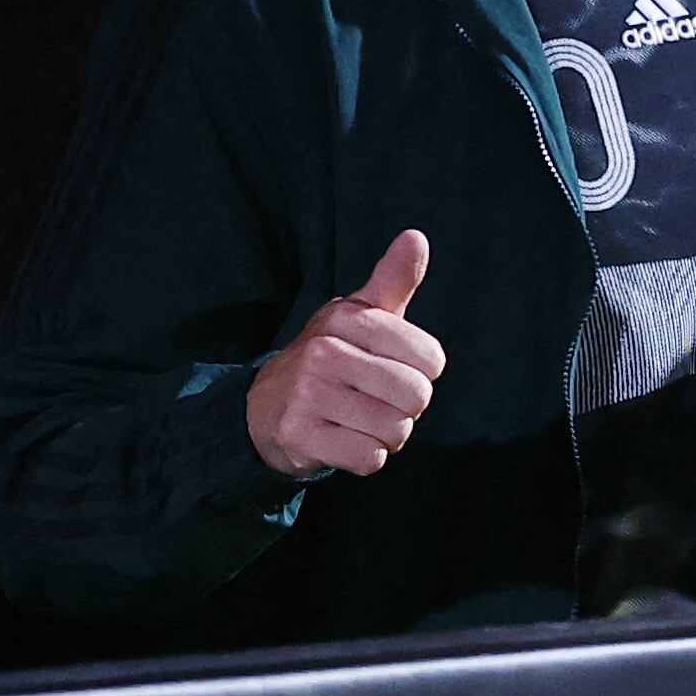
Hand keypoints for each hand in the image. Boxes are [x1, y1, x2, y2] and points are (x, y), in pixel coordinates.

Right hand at [245, 229, 446, 479]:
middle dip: (406, 409)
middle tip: (376, 401)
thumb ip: (393, 279)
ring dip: (387, 436)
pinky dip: (366, 457)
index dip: (422, 373)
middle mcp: (325, 351)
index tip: (393, 368)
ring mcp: (308, 393)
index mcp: (347, 317)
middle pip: (416, 397)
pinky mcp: (300, 435)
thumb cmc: (331, 357)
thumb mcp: (360, 315)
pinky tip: (345, 440)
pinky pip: (369, 459)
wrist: (264, 406)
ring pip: (395, 431)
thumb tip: (416, 236)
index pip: (431, 359)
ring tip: (359, 420)